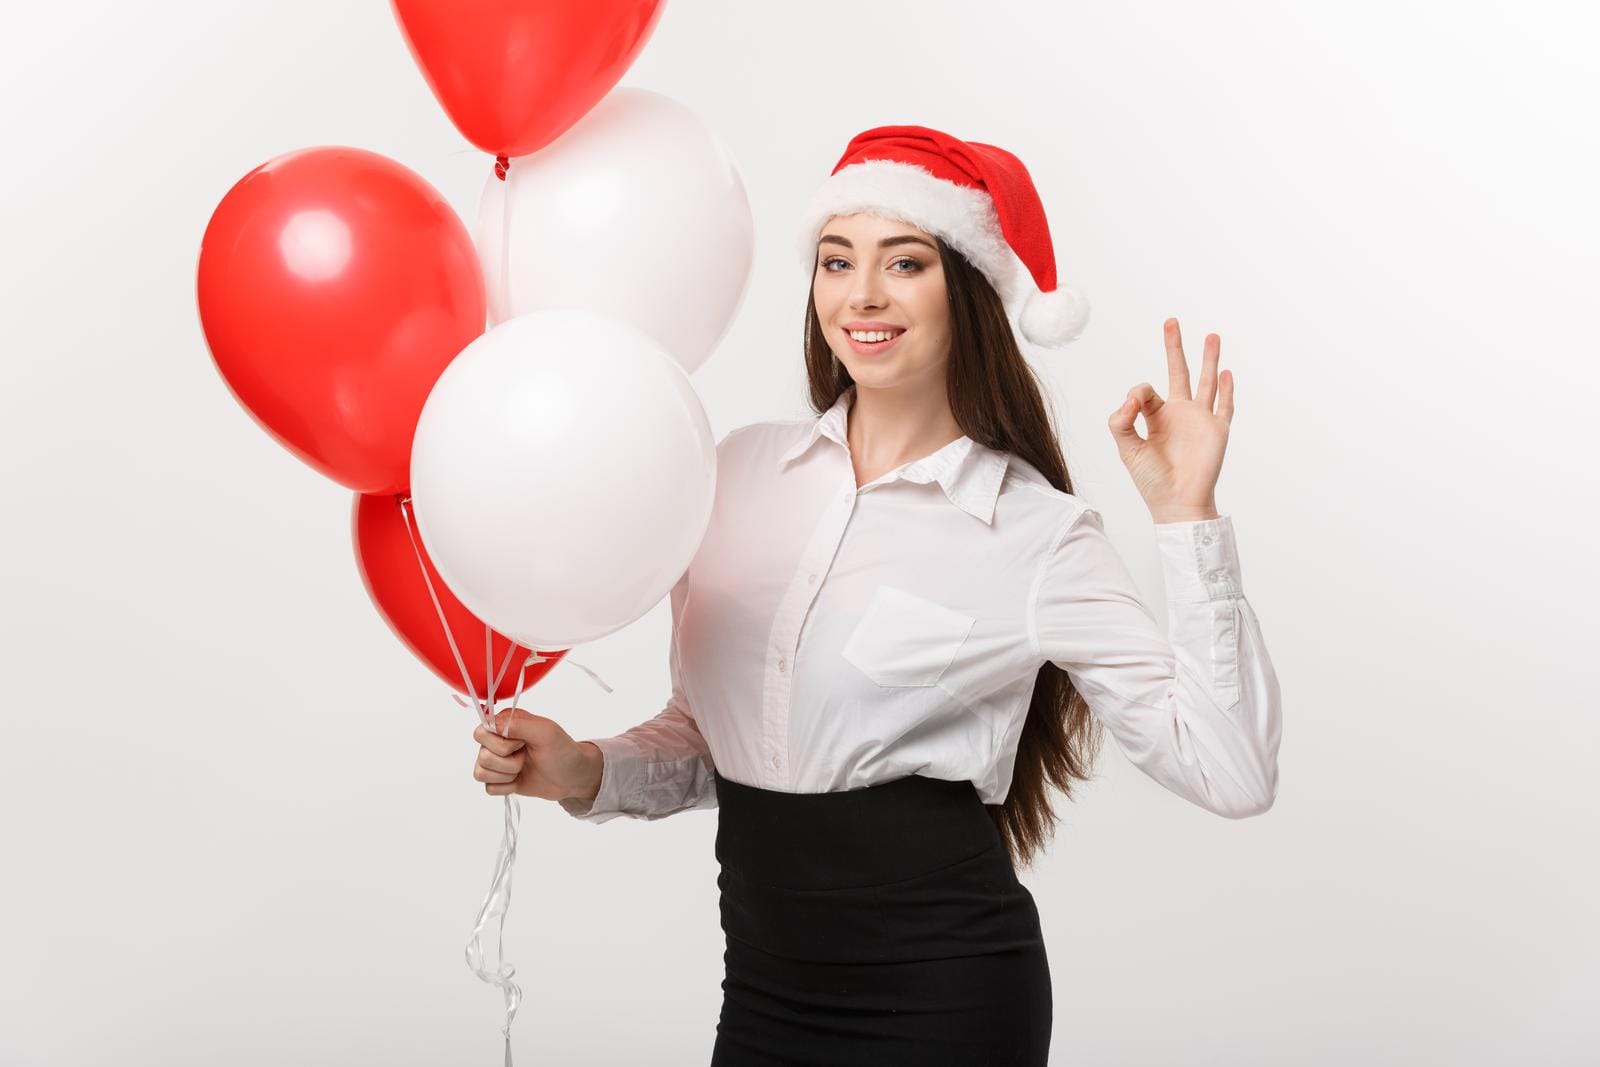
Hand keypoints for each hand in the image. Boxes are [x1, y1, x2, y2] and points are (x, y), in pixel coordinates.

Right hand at [472, 707, 601, 802]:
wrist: (573, 777)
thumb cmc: (563, 750)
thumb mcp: (545, 732)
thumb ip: (517, 724)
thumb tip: (490, 722)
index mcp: (505, 723)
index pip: (480, 732)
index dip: (500, 744)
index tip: (521, 743)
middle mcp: (497, 740)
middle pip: (482, 755)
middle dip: (507, 762)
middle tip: (526, 756)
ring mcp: (497, 761)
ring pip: (481, 773)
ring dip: (507, 774)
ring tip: (524, 767)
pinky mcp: (500, 779)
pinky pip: (488, 788)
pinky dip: (506, 787)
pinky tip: (520, 780)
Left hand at [1108, 318, 1231, 522]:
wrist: (1177, 503)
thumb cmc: (1151, 480)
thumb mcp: (1127, 448)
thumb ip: (1122, 421)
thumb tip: (1131, 396)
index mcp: (1156, 417)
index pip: (1146, 390)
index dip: (1138, 392)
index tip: (1134, 405)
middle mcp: (1178, 414)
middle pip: (1177, 372)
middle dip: (1174, 348)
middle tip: (1171, 321)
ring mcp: (1200, 420)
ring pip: (1205, 382)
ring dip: (1208, 358)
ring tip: (1211, 335)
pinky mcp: (1217, 430)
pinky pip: (1224, 405)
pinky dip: (1226, 389)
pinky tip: (1227, 373)